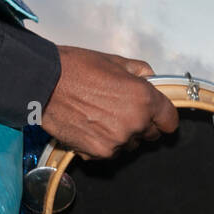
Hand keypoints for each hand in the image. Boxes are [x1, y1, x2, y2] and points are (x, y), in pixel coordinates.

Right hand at [42, 46, 179, 156]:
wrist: (43, 82)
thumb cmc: (76, 68)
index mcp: (144, 99)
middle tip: (120, 111)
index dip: (164, 118)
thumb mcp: (114, 61)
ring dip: (121, 135)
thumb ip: (140, 71)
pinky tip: (88, 126)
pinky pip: (109, 151)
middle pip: (150, 134)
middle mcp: (135, 122)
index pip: (170, 120)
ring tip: (99, 116)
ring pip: (129, 144)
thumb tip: (151, 78)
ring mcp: (118, 140)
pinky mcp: (100, 152)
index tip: (159, 118)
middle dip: (141, 125)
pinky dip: (102, 143)